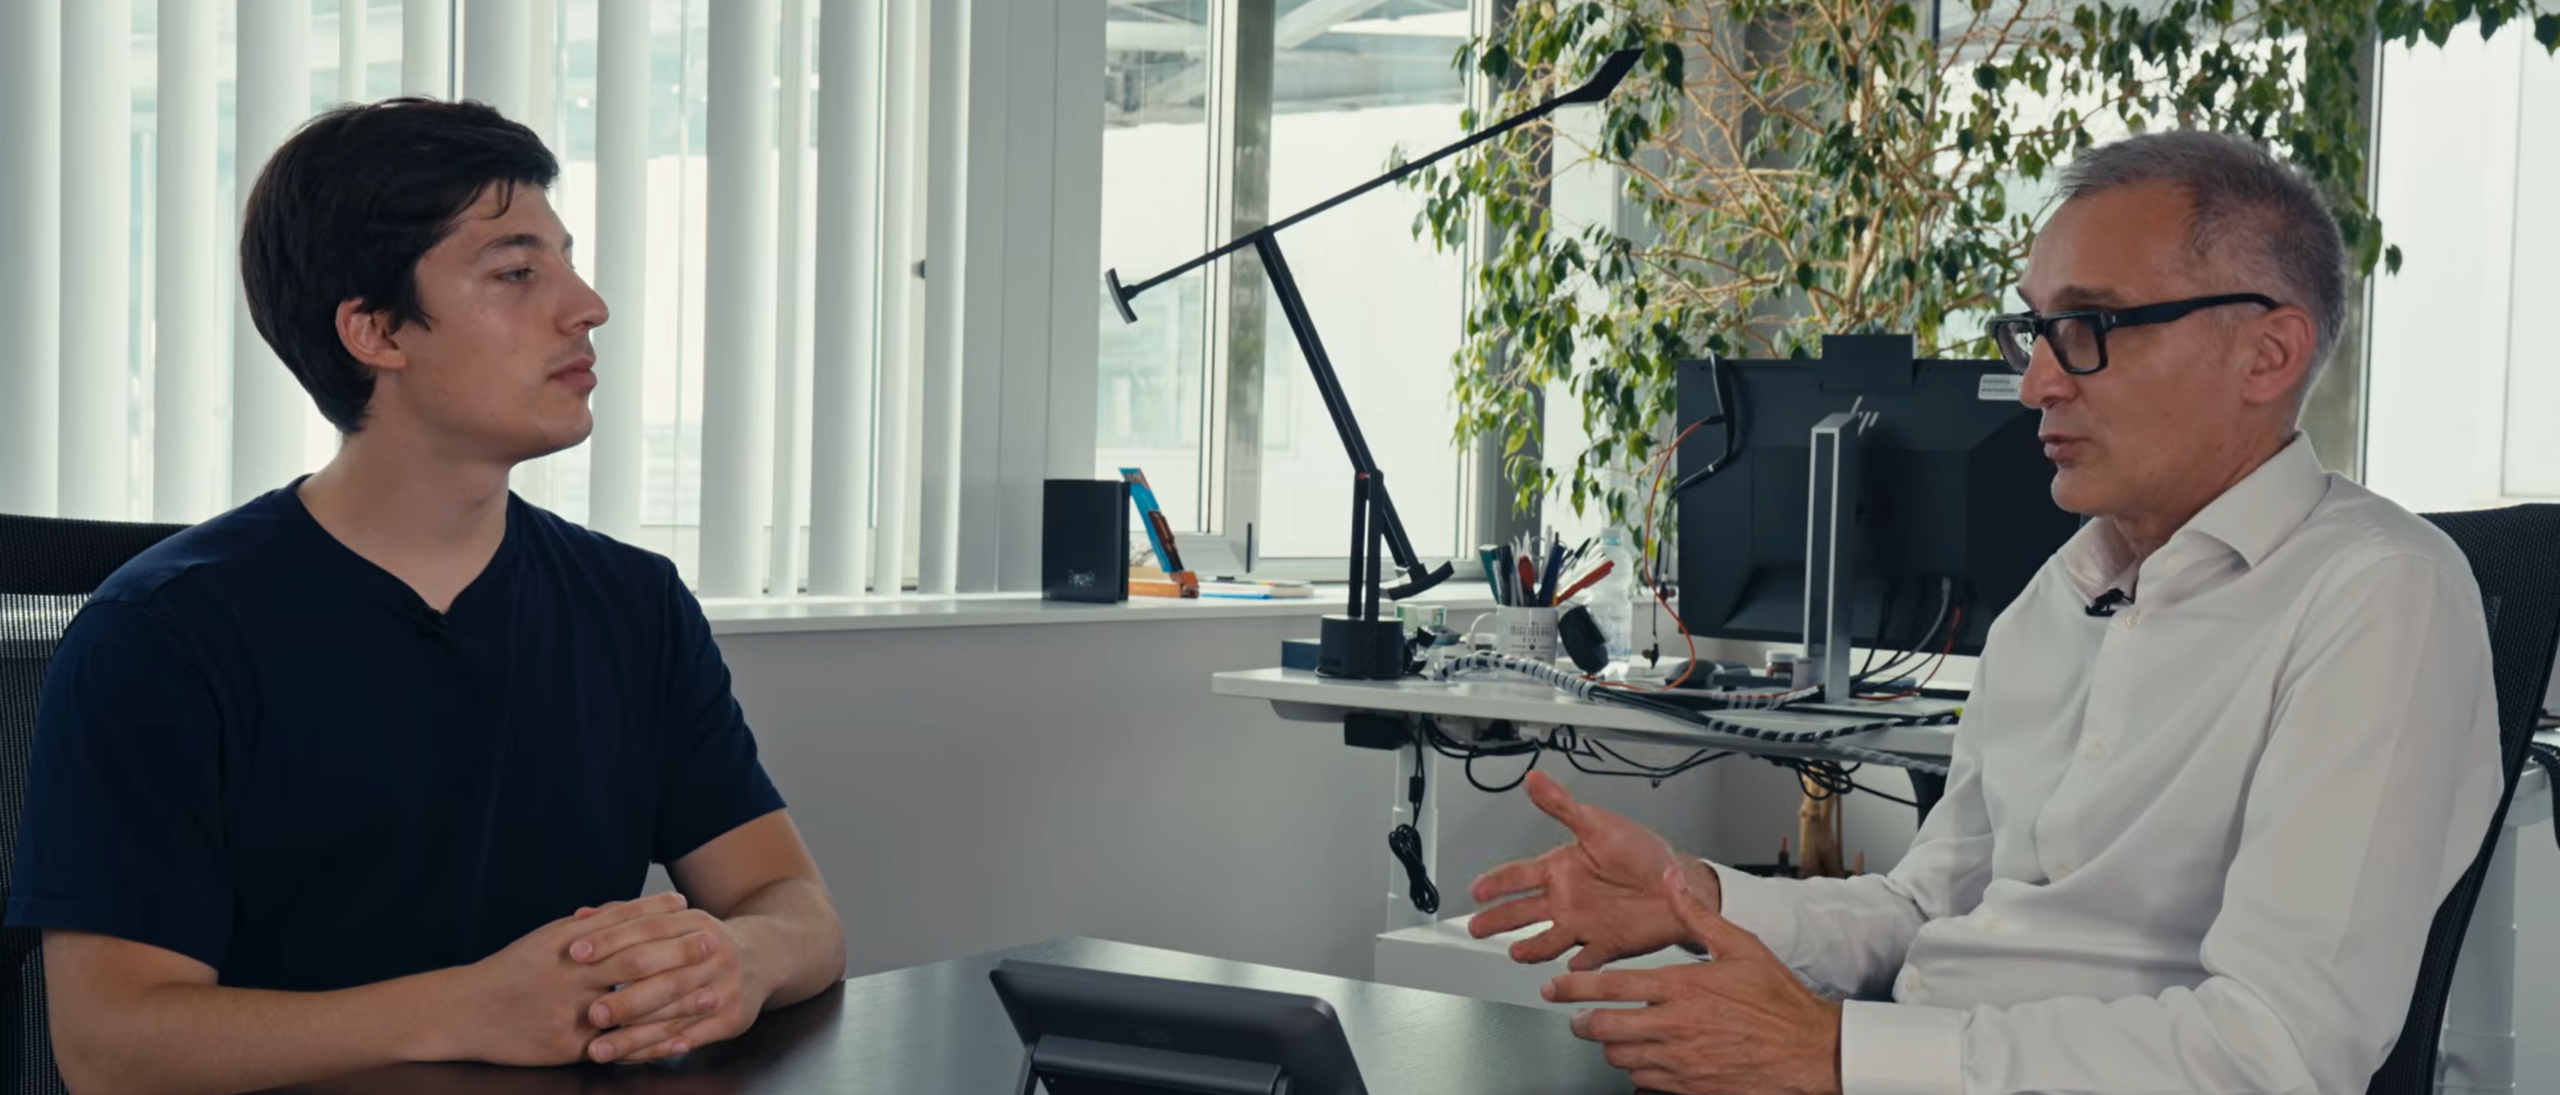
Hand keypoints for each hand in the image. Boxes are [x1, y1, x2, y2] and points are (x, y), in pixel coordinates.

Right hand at [434, 892, 693, 1066]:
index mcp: (563, 944)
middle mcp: (567, 976)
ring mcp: (567, 1014)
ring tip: (710, 995)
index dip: (656, 914)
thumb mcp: (548, 938)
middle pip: (632, 963)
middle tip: (714, 943)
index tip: (689, 905)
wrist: (462, 1013)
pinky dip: (650, 1044)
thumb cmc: (512, 970)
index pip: (618, 924)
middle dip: (676, 953)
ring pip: (630, 1007)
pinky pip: (617, 1046)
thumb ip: (593, 923)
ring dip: (674, 1002)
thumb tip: (640, 906)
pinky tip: (679, 1041)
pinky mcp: (566, 1047)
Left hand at [563, 896, 771, 1064]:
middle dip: (627, 999)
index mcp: (697, 923)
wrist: (763, 958)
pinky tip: (627, 1057)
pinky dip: (656, 1050)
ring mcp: (727, 988)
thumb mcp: (676, 922)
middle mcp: (716, 954)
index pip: (651, 928)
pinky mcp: (733, 1019)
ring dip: (634, 1036)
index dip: (612, 939)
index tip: (576, 953)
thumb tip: (580, 916)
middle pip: (667, 978)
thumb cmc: (701, 943)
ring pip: (675, 1016)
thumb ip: (629, 922)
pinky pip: (689, 1039)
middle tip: (592, 1014)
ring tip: (598, 1048)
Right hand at [1468, 770, 1721, 968]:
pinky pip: (1588, 959)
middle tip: (1476, 927)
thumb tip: (1535, 780)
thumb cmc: (1643, 853)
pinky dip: (1579, 966)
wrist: (1680, 884)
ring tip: (1517, 952)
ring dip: (1532, 947)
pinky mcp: (1607, 946)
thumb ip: (1563, 806)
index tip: (1477, 890)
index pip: (1518, 876)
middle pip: (1522, 912)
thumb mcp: (1599, 825)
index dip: (1495, 883)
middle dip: (1497, 920)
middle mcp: (1567, 901)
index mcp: (1561, 870)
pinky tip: (1572, 966)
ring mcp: (1584, 925)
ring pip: (1547, 940)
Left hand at [1546, 868, 1840, 1094]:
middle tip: (1576, 1017)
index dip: (1573, 987)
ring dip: (1608, 1046)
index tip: (1554, 987)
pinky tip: (1644, 1060)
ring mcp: (1681, 1061)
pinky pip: (1645, 1083)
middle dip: (1580, 1022)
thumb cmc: (1780, 1001)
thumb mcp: (1742, 946)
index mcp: (1683, 988)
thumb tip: (1671, 880)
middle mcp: (1676, 1026)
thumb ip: (1698, 914)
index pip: (1610, 985)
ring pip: (1619, 1058)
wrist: (1812, 1051)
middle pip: (1603, 1028)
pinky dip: (1636, 1072)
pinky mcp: (1691, 1087)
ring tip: (1610, 1036)